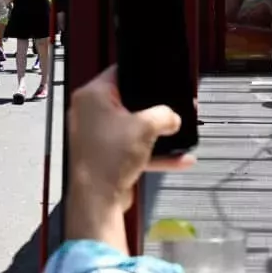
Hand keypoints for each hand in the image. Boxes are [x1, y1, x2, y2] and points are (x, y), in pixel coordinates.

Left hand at [67, 69, 187, 238]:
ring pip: (133, 127)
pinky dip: (153, 152)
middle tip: (176, 106)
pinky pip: (132, 148)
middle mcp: (90, 112)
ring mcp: (97, 135)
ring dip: (157, 133)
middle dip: (155, 108)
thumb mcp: (147, 127)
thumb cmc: (111, 156)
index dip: (142, 74)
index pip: (119, 72)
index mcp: (93, 95)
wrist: (98, 200)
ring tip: (181, 132)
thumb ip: (165, 115)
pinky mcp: (105, 156)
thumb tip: (173, 118)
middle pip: (129, 101)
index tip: (161, 77)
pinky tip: (180, 159)